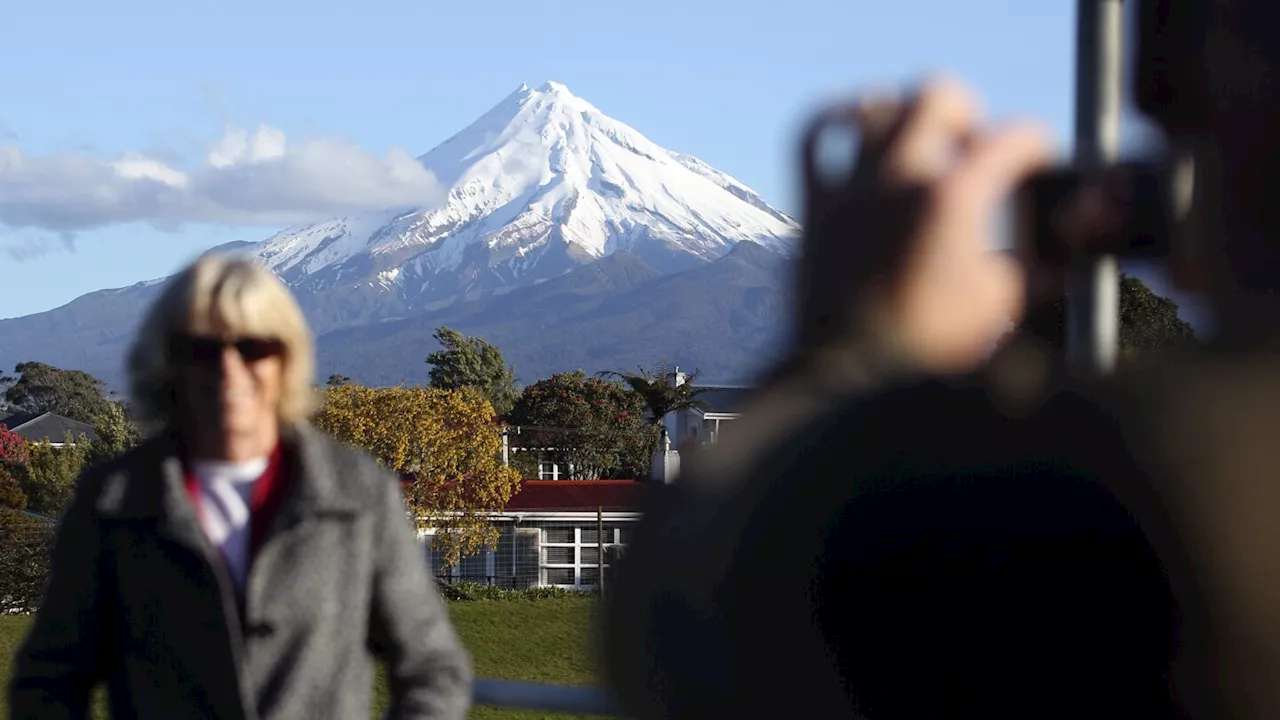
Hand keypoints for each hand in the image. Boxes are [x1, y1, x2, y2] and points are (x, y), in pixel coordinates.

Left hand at [796, 76, 1054, 374]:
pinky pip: (813, 134)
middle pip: (938, 96)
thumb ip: (1031, 267)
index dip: (1035, 146)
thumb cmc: (927, 354)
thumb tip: (1053, 252)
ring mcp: (850, 188)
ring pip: (877, 108)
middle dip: (966, 114)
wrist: (849, 383)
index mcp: (952, 199)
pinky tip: (854, 125)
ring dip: (905, 117)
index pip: (1012, 138)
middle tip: (972, 145)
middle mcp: (899, 179)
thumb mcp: (999, 308)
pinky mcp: (814, 205)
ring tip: (918, 144)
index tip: (1035, 163)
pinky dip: (834, 119)